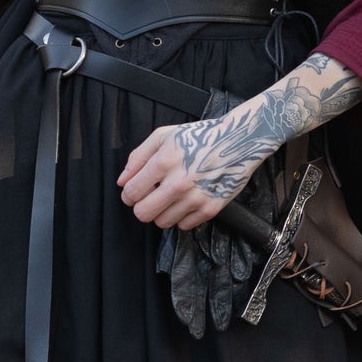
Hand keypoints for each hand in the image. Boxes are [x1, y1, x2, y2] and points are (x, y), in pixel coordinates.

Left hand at [118, 53, 361, 231]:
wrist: (239, 141)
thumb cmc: (199, 136)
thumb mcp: (165, 136)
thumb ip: (138, 157)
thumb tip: (121, 181)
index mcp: (165, 161)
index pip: (131, 192)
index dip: (128, 194)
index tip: (134, 191)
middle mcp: (179, 183)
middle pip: (143, 214)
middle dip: (141, 207)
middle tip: (149, 197)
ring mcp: (196, 198)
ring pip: (162, 223)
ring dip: (161, 212)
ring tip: (170, 198)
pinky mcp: (211, 209)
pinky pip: (183, 226)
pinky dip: (181, 216)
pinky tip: (186, 201)